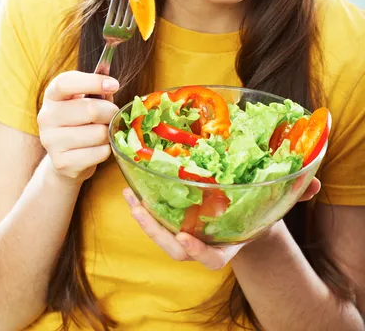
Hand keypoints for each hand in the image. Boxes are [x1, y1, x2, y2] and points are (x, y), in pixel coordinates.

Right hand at [38, 70, 118, 184]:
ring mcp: (51, 141)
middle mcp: (46, 117)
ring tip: (102, 132)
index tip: (114, 85)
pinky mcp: (62, 163)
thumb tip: (111, 86)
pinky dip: (106, 150)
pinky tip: (97, 148)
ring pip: (99, 133)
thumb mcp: (86, 100)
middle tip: (112, 115)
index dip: (93, 82)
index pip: (66, 83)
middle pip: (91, 110)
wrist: (66, 156)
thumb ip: (98, 91)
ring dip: (108, 133)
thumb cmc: (81, 120)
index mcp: (51, 95)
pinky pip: (100, 153)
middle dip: (110, 112)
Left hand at [123, 177, 320, 269]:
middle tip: (142, 211)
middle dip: (157, 233)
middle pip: (177, 249)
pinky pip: (156, 219)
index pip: (212, 259)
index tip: (188, 238)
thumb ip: (293, 195)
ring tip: (130, 197)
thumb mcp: (275, 203)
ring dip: (143, 218)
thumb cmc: (258, 209)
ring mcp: (189, 233)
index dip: (199, 253)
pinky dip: (142, 206)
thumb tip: (313, 182)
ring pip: (161, 236)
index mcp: (228, 242)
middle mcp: (204, 242)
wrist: (243, 214)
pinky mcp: (176, 219)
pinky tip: (131, 189)